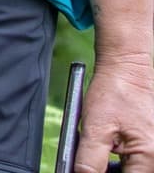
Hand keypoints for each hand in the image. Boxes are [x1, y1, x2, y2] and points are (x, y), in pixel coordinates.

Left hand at [73, 52, 153, 172]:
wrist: (126, 70)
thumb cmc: (113, 92)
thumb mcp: (94, 128)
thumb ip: (89, 160)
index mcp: (148, 156)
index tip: (84, 171)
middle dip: (105, 171)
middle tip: (86, 163)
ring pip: (132, 171)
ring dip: (110, 167)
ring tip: (97, 150)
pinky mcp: (150, 147)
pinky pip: (135, 163)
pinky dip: (119, 161)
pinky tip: (105, 150)